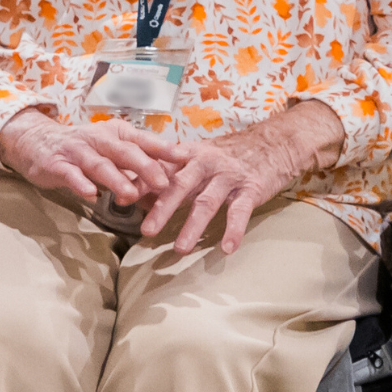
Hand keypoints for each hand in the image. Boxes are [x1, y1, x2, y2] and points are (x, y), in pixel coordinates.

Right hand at [0, 109, 176, 212]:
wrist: (37, 141)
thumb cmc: (83, 148)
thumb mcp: (111, 147)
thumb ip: (136, 160)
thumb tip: (170, 173)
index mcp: (115, 133)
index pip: (143, 139)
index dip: (163, 148)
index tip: (185, 157)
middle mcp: (98, 139)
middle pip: (124, 152)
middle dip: (145, 167)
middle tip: (163, 183)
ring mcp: (77, 151)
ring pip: (99, 165)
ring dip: (115, 179)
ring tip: (130, 194)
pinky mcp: (57, 165)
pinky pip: (71, 174)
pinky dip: (81, 184)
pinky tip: (90, 195)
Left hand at [141, 101, 344, 253]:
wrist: (273, 142)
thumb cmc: (226, 155)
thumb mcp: (195, 158)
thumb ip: (168, 175)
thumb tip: (135, 193)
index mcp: (187, 154)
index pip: (159, 169)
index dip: (140, 183)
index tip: (119, 199)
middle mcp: (205, 163)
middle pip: (180, 186)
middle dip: (162, 208)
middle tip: (146, 231)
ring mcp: (228, 175)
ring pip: (207, 201)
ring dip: (193, 226)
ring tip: (180, 249)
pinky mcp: (251, 187)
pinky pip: (240, 211)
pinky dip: (233, 230)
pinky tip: (227, 248)